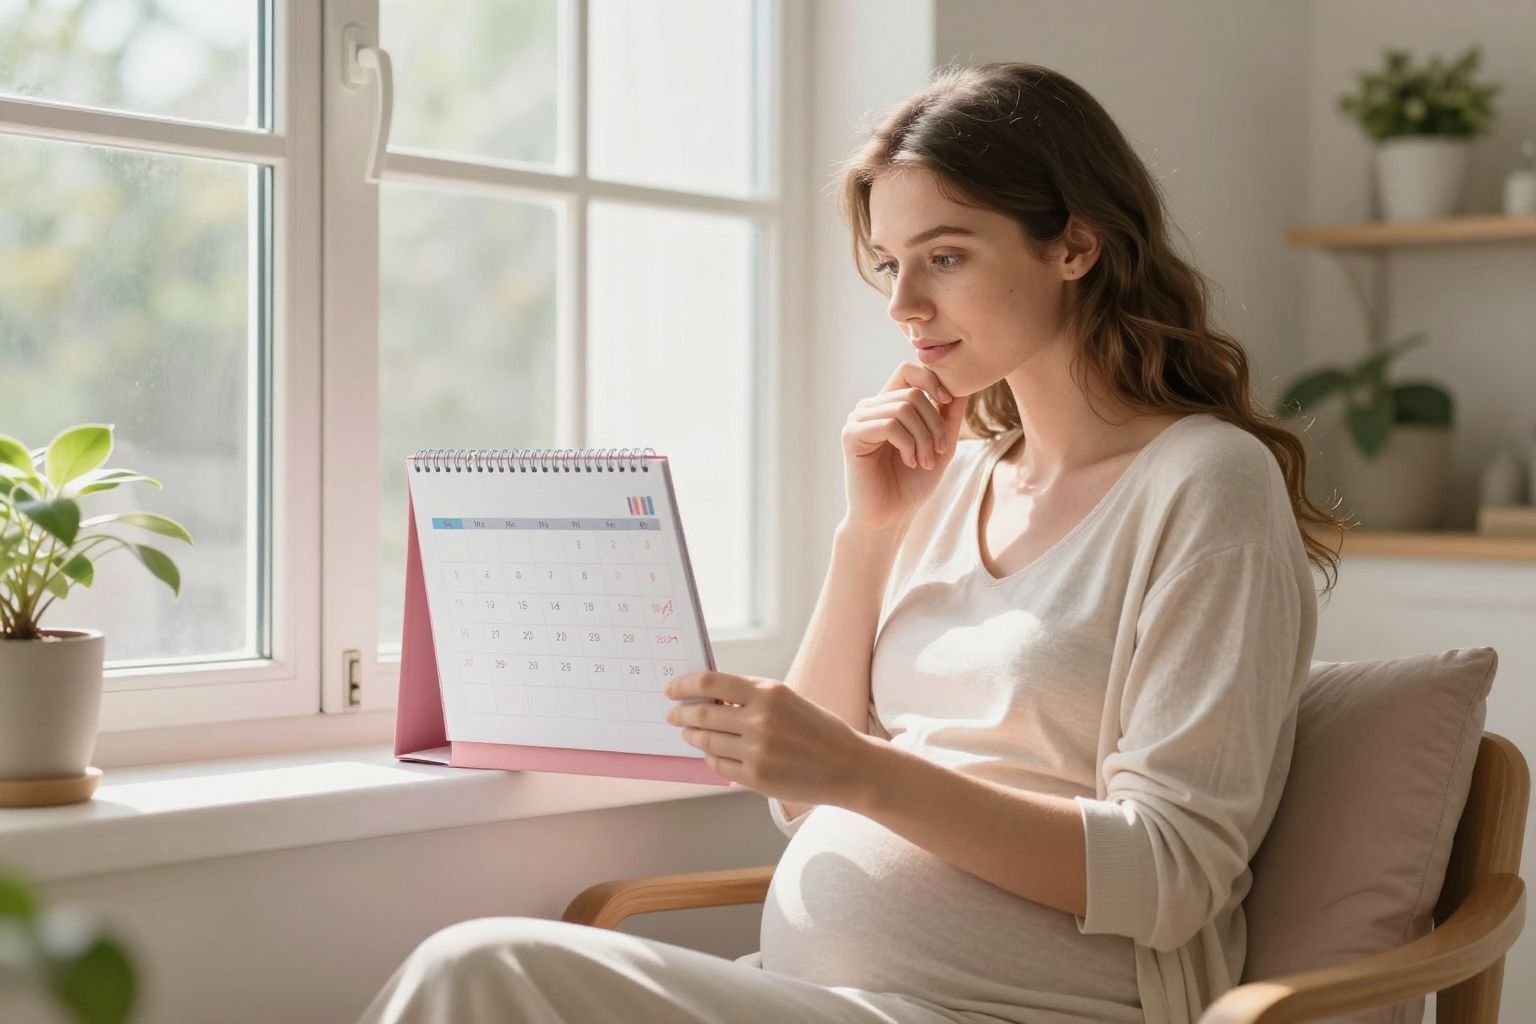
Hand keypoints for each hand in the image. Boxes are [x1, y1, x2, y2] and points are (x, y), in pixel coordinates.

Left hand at [663, 671, 874, 807]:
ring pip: (706, 741)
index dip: (684, 684)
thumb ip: (750, 696)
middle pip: (702, 714)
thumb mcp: (787, 699)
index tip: (671, 688)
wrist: (849, 766)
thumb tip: (707, 696)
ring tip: (689, 733)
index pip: (711, 683)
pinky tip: (712, 752)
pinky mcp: (756, 777)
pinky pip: (718, 764)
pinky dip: (710, 756)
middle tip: (672, 714)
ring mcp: (757, 751)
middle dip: (681, 713)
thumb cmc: (818, 729)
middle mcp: (760, 720)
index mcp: (769, 693)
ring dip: (692, 735)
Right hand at [841, 361, 968, 534]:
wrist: (890, 518)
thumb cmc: (912, 484)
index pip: (908, 370)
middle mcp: (870, 408)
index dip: (932, 380)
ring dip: (923, 438)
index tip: (948, 402)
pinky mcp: (851, 436)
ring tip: (923, 461)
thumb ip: (949, 416)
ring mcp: (857, 420)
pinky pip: (888, 425)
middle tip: (938, 452)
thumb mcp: (941, 446)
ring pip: (902, 408)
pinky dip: (907, 444)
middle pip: (912, 393)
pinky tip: (909, 462)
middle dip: (934, 424)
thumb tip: (965, 384)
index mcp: (888, 405)